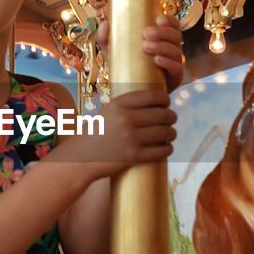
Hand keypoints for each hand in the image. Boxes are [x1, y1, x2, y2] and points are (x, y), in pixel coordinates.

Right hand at [54, 89, 175, 180]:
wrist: (81, 157)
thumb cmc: (96, 134)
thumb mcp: (108, 112)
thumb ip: (127, 106)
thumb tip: (153, 103)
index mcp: (119, 105)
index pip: (151, 96)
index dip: (164, 99)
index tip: (167, 102)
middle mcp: (126, 119)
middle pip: (162, 114)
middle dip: (171, 117)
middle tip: (172, 119)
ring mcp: (130, 138)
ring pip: (164, 132)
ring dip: (171, 133)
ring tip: (170, 134)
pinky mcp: (134, 156)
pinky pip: (160, 151)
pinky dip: (167, 149)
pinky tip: (167, 148)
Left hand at [95, 14, 185, 92]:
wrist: (128, 93)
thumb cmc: (124, 67)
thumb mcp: (113, 51)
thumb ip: (107, 38)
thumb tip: (105, 23)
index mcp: (162, 39)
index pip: (173, 26)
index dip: (169, 20)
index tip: (158, 19)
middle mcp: (171, 50)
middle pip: (176, 36)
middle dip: (163, 32)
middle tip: (146, 33)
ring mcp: (174, 65)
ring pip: (176, 52)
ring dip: (163, 46)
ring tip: (146, 47)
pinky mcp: (174, 80)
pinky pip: (177, 69)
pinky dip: (168, 63)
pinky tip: (157, 60)